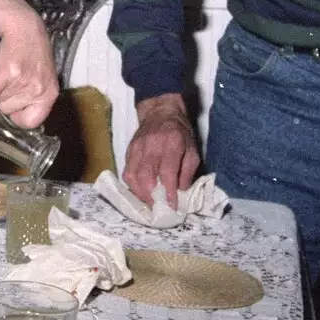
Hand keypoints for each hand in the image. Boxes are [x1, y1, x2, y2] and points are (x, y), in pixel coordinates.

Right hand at [0, 15, 58, 129]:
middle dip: (5, 99)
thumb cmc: (33, 54)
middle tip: (10, 83)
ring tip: (4, 76)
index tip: (14, 108)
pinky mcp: (8, 73)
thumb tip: (18, 119)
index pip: (31, 122)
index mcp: (50, 94)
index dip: (18, 117)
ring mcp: (23, 81)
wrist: (25, 28)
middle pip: (9, 111)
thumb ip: (36, 98)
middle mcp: (38, 90)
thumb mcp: (44, 78)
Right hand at [122, 93, 199, 208]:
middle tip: (158, 207)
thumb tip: (181, 191)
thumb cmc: (180, 133)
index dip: (169, 191)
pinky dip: (132, 184)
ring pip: (132, 175)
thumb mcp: (192, 150)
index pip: (167, 172)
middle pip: (145, 175)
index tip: (172, 205)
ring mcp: (137, 148)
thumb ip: (187, 171)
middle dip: (151, 196)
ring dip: (139, 193)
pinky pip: (127, 171)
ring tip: (148, 202)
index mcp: (171, 144)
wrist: (161, 112)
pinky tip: (140, 191)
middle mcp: (152, 146)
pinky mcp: (129, 150)